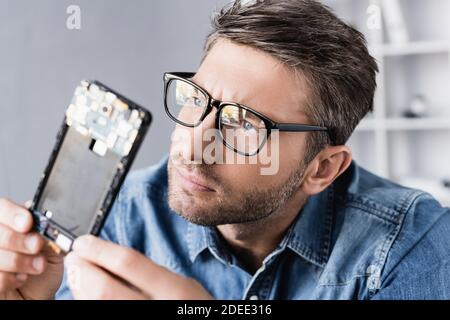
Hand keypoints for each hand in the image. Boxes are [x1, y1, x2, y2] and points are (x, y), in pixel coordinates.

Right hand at [0, 198, 63, 299]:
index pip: (3, 208)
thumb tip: (43, 217)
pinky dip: (10, 279)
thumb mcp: (52, 246)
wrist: (40, 294)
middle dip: (21, 241)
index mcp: (10, 222)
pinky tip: (20, 279)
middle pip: (0, 232)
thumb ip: (47, 231)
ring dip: (20, 262)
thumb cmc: (44, 268)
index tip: (28, 223)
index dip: (13, 214)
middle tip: (37, 246)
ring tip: (36, 266)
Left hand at [65, 235, 213, 299]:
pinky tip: (88, 293)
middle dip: (82, 270)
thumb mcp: (181, 284)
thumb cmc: (189, 307)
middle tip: (73, 257)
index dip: (99, 250)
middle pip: (104, 289)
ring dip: (80, 288)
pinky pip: (99, 314)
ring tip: (78, 274)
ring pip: (96, 306)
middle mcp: (156, 309)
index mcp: (173, 290)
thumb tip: (107, 257)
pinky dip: (88, 301)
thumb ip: (151, 273)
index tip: (84, 242)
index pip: (128, 263)